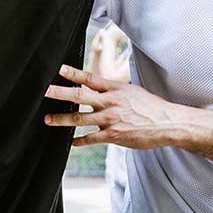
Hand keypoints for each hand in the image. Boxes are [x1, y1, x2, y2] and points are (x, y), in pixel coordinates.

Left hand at [43, 65, 179, 149]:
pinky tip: (70, 142)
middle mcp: (110, 102)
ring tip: (48, 120)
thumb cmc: (150, 106)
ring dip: (62, 120)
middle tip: (45, 91)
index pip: (90, 78)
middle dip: (60, 93)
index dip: (74, 73)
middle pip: (79, 96)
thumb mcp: (132, 90)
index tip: (60, 69)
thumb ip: (113, 89)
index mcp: (115, 89)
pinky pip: (90, 138)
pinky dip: (79, 141)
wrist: (167, 123)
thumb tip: (98, 87)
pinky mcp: (113, 136)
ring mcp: (110, 120)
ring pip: (80, 119)